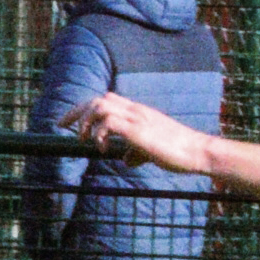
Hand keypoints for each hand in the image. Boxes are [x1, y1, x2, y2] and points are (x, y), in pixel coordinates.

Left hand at [70, 92, 211, 176]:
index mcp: (137, 111)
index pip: (104, 99)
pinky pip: (108, 123)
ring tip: (85, 139)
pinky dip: (99, 134)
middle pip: (97, 99)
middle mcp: (135, 110)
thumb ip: (136, 152)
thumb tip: (125, 160)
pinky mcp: (138, 130)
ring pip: (100, 106)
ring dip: (86, 121)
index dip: (82, 108)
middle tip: (62, 126)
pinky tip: (102, 149)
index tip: (68, 122)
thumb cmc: (178, 152)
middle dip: (75, 112)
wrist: (197, 151)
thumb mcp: (152, 151)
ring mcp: (137, 118)